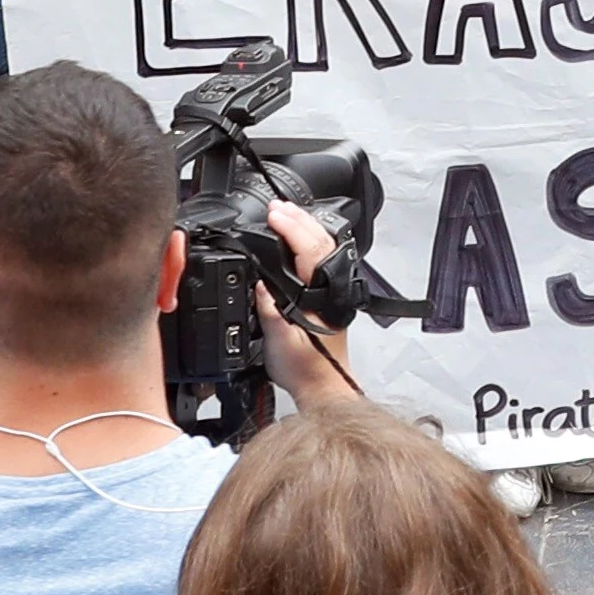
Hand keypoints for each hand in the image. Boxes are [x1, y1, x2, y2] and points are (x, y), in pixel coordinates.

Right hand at [253, 200, 361, 406]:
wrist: (321, 387)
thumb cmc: (305, 370)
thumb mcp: (279, 343)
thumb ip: (270, 312)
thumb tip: (261, 284)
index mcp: (321, 296)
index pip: (309, 251)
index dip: (291, 229)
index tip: (273, 215)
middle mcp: (331, 290)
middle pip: (320, 242)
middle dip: (297, 220)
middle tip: (277, 207)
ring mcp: (332, 291)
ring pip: (324, 248)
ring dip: (305, 227)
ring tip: (286, 214)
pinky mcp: (328, 297)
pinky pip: (322, 259)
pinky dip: (309, 242)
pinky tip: (299, 239)